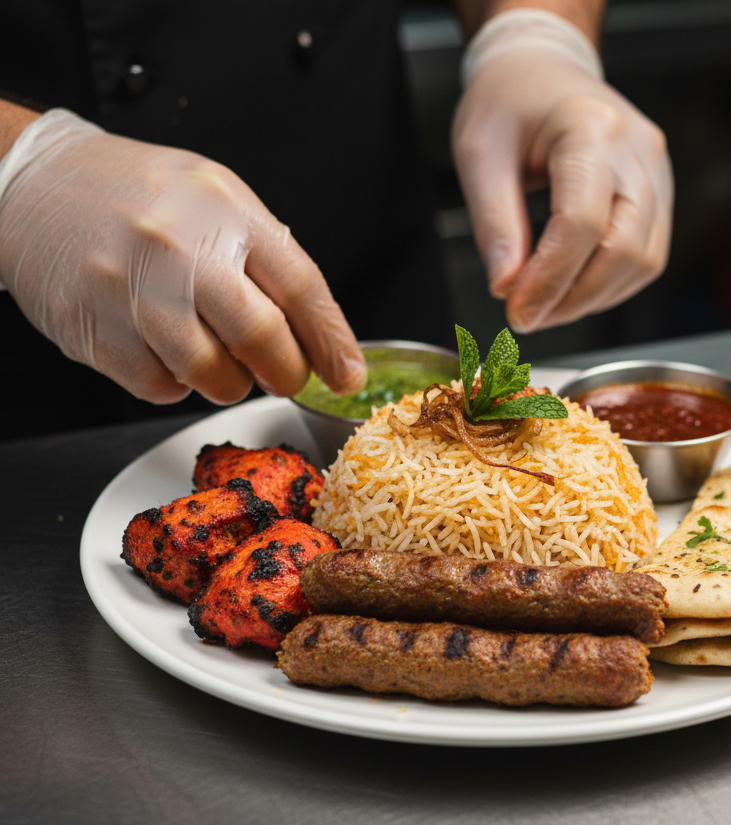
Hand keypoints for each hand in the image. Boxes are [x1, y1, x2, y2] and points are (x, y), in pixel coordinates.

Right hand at [0, 109, 364, 403]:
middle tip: (284, 376)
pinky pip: (160, 386)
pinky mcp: (96, 328)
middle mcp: (181, 247)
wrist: (33, 182)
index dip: (331, 342)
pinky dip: (174, 382)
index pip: (301, 288)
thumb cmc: (136, 195)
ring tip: (215, 355)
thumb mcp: (215, 198)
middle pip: (263, 338)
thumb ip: (267, 258)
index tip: (347, 376)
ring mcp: (133, 289)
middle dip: (286, 373)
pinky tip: (163, 348)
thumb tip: (318, 335)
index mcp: (225, 210)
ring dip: (227, 381)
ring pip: (212, 374)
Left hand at [452, 13, 672, 333]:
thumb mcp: (480, 155)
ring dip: (592, 299)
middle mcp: (636, 150)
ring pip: (643, 262)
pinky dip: (608, 286)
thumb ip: (494, 224)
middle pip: (623, 250)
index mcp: (589, 127)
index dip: (550, 279)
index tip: (516, 312)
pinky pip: (647, 258)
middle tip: (527, 316)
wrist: (543, 70)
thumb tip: (507, 287)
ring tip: (545, 304)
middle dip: (573, 298)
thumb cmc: (510, 103)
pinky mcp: (660, 195)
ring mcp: (657, 173)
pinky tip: (571, 286)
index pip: (583, 222)